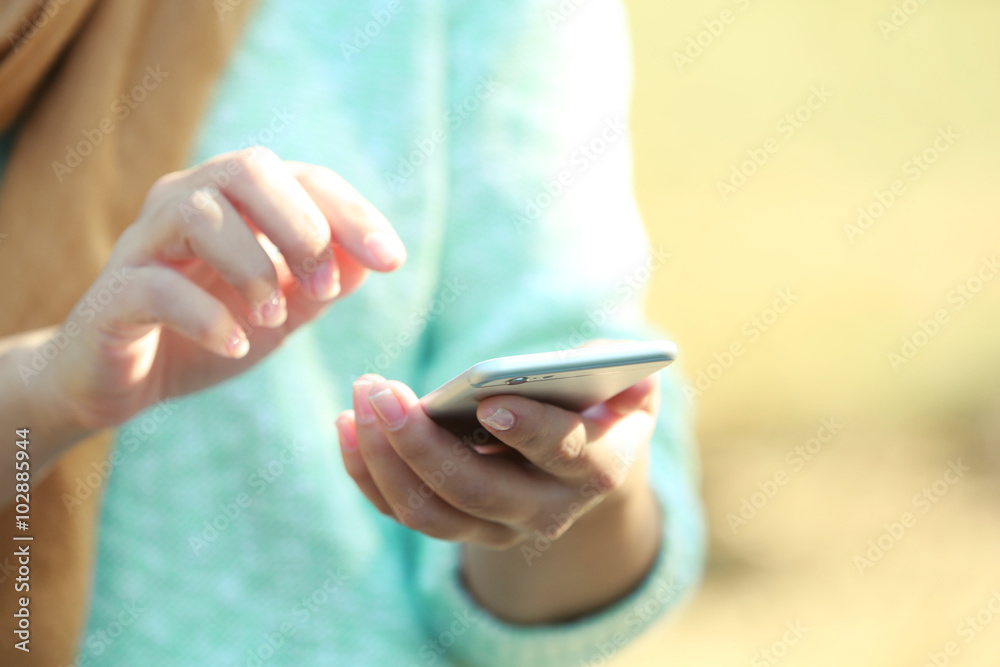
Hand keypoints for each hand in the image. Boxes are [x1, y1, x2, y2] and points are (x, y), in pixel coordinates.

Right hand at [50, 147, 405, 429]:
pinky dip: (208, 315)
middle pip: (248, 168)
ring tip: (274, 317)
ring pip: (199, 213)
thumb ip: (323, 281)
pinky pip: (157, 286)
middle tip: (324, 287)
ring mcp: (143, 243)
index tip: (392, 259)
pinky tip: (235, 344)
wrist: (126, 381)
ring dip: (254, 268)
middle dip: (301, 226)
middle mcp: (186, 202)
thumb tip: (369, 259)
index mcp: (235, 200)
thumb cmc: (210, 330)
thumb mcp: (283, 307)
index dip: (352, 213)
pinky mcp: (112, 294)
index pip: (302, 178)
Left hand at [334, 366, 659, 548]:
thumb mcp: (626, 381)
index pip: (567, 456)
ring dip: (384, 457)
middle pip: (477, 492)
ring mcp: (494, 527)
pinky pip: (399, 510)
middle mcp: (545, 511)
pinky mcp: (453, 524)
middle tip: (383, 391)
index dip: (531, 431)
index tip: (491, 403)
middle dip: (423, 443)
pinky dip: (365, 471)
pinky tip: (345, 424)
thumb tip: (600, 363)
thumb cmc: (599, 404)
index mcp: (597, 468)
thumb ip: (621, 368)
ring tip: (361, 398)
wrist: (578, 464)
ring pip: (428, 512)